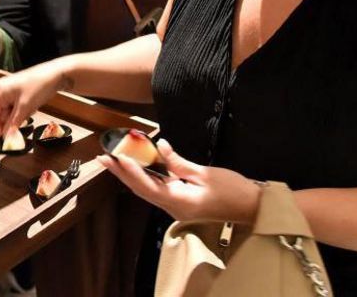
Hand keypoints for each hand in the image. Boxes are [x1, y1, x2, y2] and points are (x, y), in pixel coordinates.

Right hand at [0, 59, 67, 134]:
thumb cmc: (39, 87)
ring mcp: (8, 89)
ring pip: (8, 110)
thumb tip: (6, 138)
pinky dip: (21, 110)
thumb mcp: (25, 108)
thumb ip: (13, 124)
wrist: (55, 74)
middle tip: (23, 122)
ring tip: (30, 110)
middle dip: (10, 120)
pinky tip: (31, 107)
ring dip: (17, 115)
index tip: (6, 136)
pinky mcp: (16, 90)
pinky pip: (14, 105)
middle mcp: (0, 89)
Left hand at [97, 139, 260, 223]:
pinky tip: (137, 166)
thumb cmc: (234, 192)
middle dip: (120, 173)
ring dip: (129, 175)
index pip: (146, 185)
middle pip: (140, 189)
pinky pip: (158, 189)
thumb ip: (179, 163)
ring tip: (112, 160)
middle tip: (102, 158)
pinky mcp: (182, 202)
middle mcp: (173, 207)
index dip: (130, 170)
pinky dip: (146, 177)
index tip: (116, 156)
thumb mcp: (206, 174)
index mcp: (179, 202)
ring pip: (147, 189)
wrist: (254, 210)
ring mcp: (177, 206)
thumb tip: (161, 148)